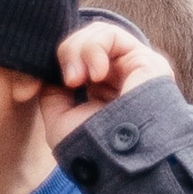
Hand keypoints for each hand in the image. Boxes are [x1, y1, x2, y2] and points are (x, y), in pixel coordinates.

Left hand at [40, 20, 176, 150]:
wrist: (121, 159)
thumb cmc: (93, 149)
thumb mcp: (60, 121)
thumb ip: (52, 93)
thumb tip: (48, 70)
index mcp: (98, 93)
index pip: (75, 59)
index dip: (60, 63)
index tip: (53, 84)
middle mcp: (116, 78)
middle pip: (83, 43)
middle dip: (67, 54)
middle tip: (69, 81)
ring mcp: (129, 67)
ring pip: (95, 34)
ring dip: (78, 50)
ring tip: (78, 79)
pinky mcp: (143, 58)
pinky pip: (111, 34)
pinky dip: (94, 47)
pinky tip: (95, 73)